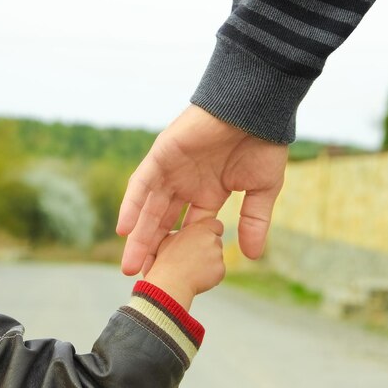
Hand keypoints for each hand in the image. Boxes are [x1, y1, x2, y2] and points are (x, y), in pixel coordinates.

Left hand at [117, 105, 287, 274]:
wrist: (255, 108)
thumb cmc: (263, 143)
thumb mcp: (262, 190)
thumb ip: (254, 221)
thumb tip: (253, 256)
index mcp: (208, 193)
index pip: (187, 229)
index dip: (179, 252)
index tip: (170, 277)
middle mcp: (186, 184)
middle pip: (164, 223)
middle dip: (153, 250)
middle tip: (142, 279)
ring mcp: (172, 170)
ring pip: (150, 207)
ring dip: (139, 235)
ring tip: (131, 265)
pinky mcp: (162, 155)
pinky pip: (142, 182)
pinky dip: (133, 204)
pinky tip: (125, 228)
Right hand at [143, 218, 224, 309]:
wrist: (171, 281)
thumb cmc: (166, 259)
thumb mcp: (170, 238)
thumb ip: (184, 233)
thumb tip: (186, 234)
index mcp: (200, 228)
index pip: (216, 225)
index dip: (211, 231)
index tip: (204, 238)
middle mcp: (212, 239)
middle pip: (217, 241)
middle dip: (209, 248)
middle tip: (194, 257)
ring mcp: (218, 255)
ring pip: (217, 256)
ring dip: (209, 261)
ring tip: (192, 268)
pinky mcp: (220, 269)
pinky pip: (218, 270)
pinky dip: (211, 274)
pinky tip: (197, 277)